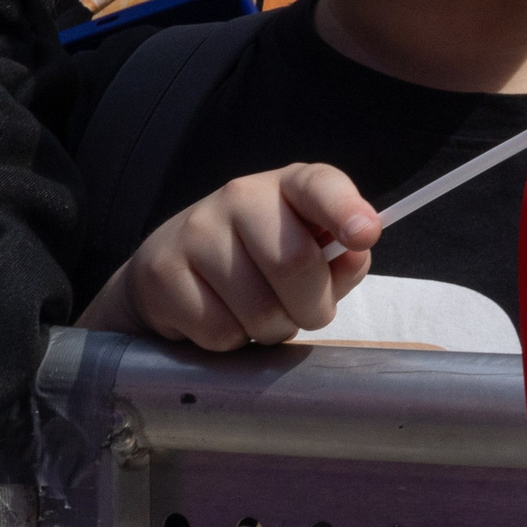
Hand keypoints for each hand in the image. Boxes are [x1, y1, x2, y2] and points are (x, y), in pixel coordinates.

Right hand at [79, 163, 378, 351]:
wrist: (168, 270)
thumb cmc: (256, 264)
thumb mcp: (306, 253)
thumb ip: (339, 260)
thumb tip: (354, 255)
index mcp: (286, 187)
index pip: (318, 185)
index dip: (344, 209)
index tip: (364, 234)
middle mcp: (238, 197)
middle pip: (294, 263)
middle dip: (311, 308)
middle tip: (300, 313)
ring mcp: (195, 231)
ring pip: (257, 309)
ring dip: (269, 330)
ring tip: (255, 315)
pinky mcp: (162, 272)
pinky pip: (219, 331)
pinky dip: (230, 341)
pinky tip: (219, 317)